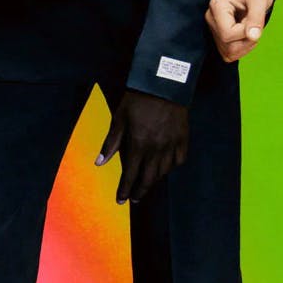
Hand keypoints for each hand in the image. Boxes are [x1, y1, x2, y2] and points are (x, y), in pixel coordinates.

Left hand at [94, 89, 188, 203]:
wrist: (164, 83)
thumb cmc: (138, 99)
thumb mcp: (119, 118)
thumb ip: (111, 142)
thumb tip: (99, 163)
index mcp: (138, 145)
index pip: (130, 175)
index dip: (124, 190)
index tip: (121, 200)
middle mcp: (156, 149)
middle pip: (148, 179)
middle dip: (140, 191)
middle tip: (135, 198)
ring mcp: (171, 144)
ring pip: (164, 171)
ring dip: (154, 180)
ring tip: (148, 182)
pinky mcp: (183, 138)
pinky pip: (179, 159)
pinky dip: (172, 166)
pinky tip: (167, 167)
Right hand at [205, 0, 273, 61]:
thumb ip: (257, 16)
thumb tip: (253, 36)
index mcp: (217, 5)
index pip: (227, 33)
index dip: (245, 33)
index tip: (254, 22)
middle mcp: (211, 19)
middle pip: (228, 45)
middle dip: (247, 40)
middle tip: (254, 26)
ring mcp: (212, 30)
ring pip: (229, 53)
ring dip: (246, 46)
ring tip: (250, 30)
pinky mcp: (218, 40)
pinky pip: (229, 55)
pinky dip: (242, 49)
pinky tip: (245, 36)